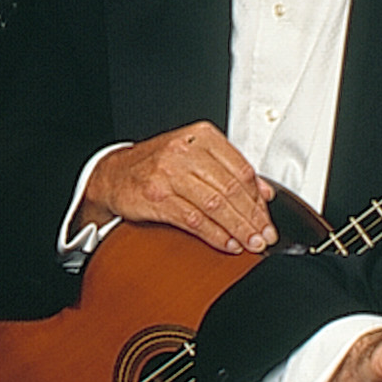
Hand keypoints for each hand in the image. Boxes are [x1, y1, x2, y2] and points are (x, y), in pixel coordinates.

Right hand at [76, 123, 274, 257]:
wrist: (113, 174)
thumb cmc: (157, 165)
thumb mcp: (195, 157)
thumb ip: (229, 170)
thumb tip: (264, 193)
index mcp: (201, 137)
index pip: (241, 170)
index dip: (258, 199)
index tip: (267, 218)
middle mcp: (185, 152)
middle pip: (231, 189)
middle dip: (253, 218)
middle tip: (264, 236)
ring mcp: (169, 174)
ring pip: (215, 205)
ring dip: (238, 229)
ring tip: (251, 243)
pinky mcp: (157, 197)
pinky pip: (194, 220)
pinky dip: (215, 235)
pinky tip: (227, 244)